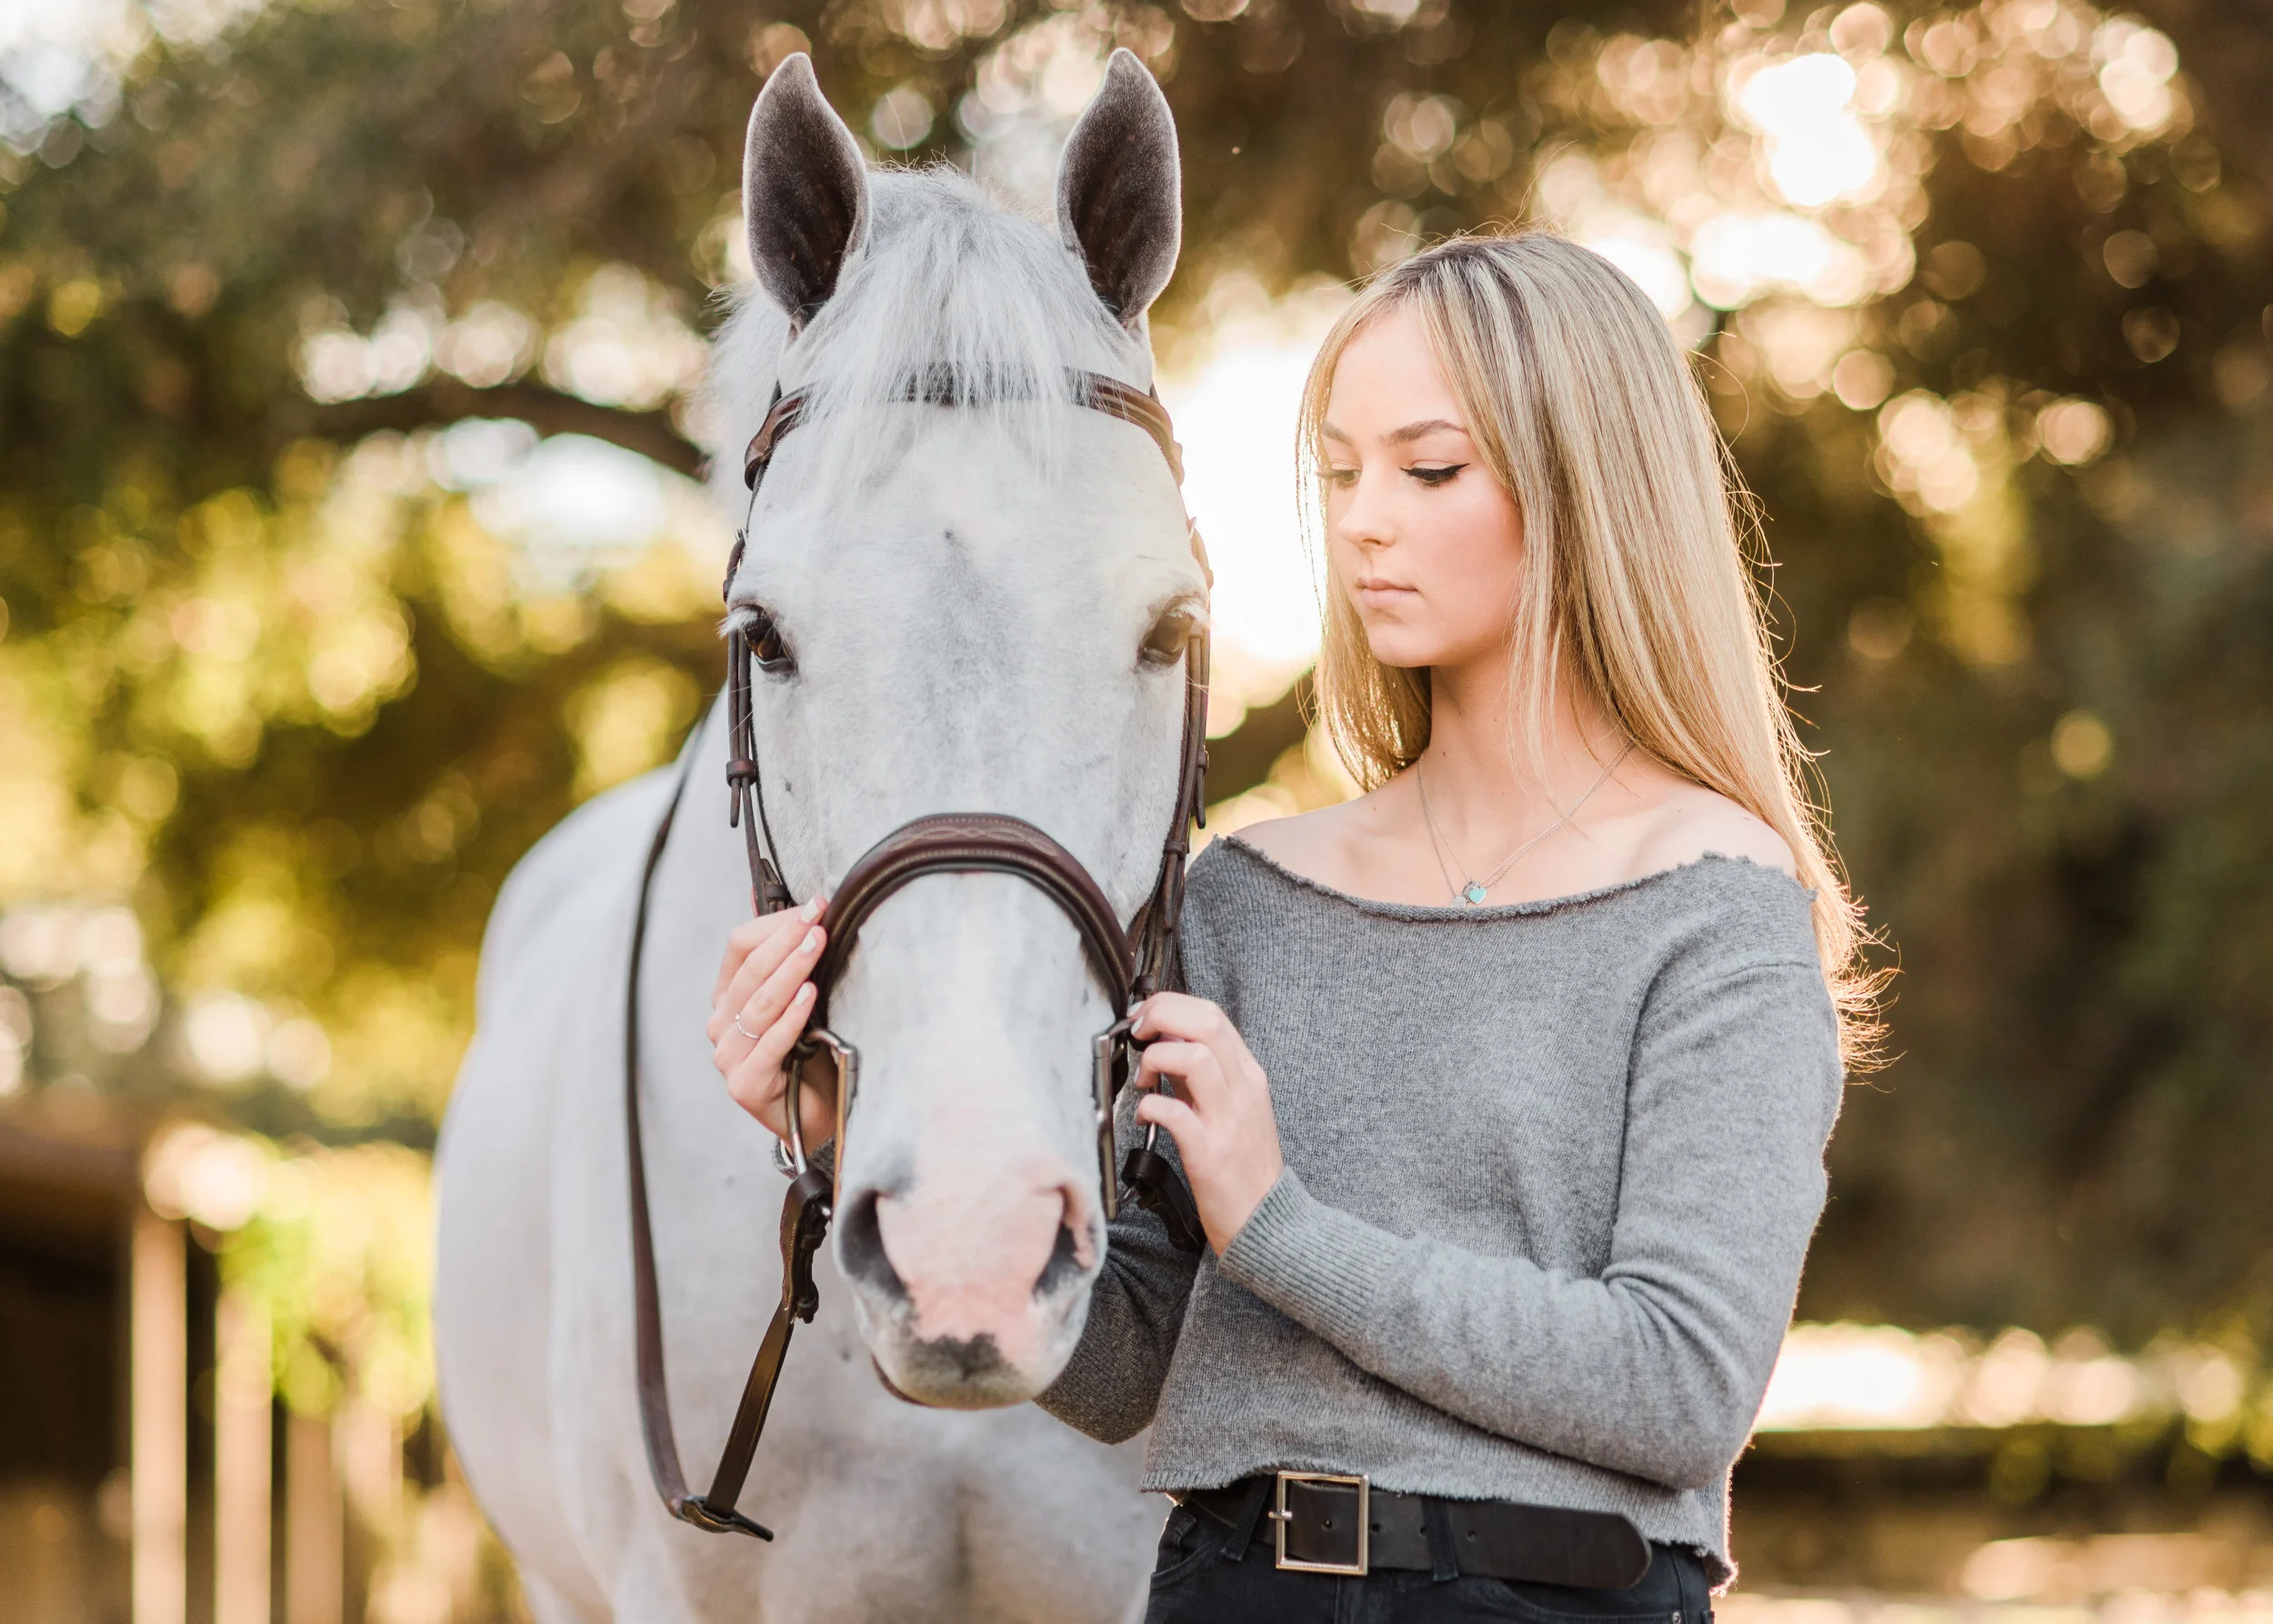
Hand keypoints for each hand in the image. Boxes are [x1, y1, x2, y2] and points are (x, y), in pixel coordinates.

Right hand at [708, 897, 832, 1151]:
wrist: (819, 1114)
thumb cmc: (811, 1053)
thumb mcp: (800, 998)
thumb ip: (785, 955)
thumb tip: (774, 896)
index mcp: (728, 997)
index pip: (739, 947)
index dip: (775, 924)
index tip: (814, 905)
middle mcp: (721, 1024)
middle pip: (751, 971)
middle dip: (787, 939)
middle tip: (817, 915)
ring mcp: (729, 1056)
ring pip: (760, 1003)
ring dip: (791, 969)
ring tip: (817, 944)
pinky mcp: (746, 1084)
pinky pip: (770, 1043)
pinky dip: (791, 1016)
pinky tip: (809, 994)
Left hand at [1130, 993, 1284, 1255]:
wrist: (1267, 1220)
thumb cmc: (1243, 1165)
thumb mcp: (1232, 1107)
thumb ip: (1203, 1072)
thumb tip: (1166, 1038)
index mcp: (1248, 1075)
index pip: (1212, 1014)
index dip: (1171, 1004)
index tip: (1145, 1016)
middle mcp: (1243, 1090)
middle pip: (1204, 1023)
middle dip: (1160, 1015)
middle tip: (1138, 1034)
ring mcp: (1228, 1120)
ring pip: (1193, 1058)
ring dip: (1155, 1058)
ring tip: (1144, 1079)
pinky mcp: (1210, 1153)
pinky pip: (1174, 1112)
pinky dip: (1149, 1106)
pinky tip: (1143, 1117)